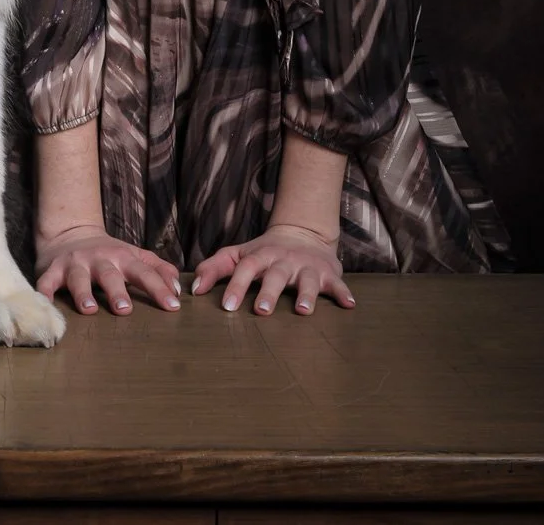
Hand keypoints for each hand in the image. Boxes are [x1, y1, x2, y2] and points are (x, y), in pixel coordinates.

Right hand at [35, 225, 182, 315]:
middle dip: (117, 291)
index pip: (144, 273)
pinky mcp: (53, 270)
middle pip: (110, 275)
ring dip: (84, 294)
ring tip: (90, 310)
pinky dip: (44, 292)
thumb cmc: (108, 253)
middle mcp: (100, 259)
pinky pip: (47, 282)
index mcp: (122, 257)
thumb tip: (178, 288)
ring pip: (79, 279)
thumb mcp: (134, 256)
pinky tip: (44, 303)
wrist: (70, 233)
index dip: (159, 288)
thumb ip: (157, 269)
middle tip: (125, 310)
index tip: (173, 306)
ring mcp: (75, 264)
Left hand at [191, 223, 355, 315]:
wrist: (302, 233)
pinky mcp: (328, 274)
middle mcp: (283, 261)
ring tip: (303, 311)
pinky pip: (337, 285)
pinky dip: (343, 293)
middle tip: (261, 311)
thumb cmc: (264, 252)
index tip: (227, 307)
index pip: (244, 270)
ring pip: (306, 281)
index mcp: (260, 256)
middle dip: (268, 293)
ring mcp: (306, 267)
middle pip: (275, 276)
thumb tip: (193, 290)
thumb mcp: (239, 254)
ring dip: (306, 294)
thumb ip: (215, 268)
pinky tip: (349, 305)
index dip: (235, 286)